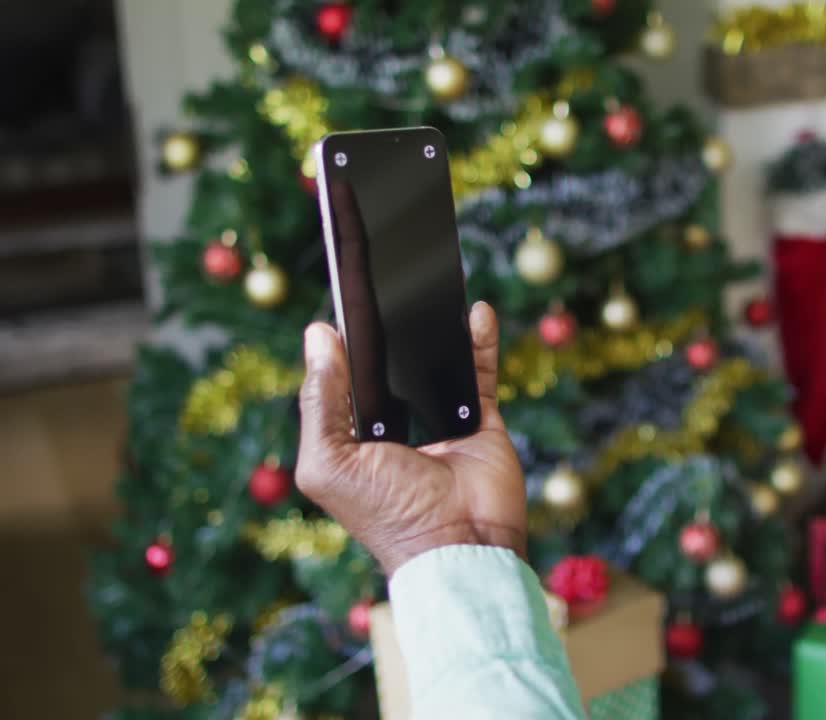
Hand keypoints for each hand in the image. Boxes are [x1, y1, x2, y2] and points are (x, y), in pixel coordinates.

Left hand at [296, 302, 525, 575]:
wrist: (460, 546)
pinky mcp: (479, 420)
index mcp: (351, 439)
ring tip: (427, 288)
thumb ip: (319, 401)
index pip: (341, 381)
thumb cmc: (387, 514)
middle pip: (388, 366)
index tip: (344, 302)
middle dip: (387, 330)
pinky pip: (477, 371)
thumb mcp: (327, 462)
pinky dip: (478, 339)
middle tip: (386, 286)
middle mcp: (394, 428)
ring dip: (432, 328)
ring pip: (433, 362)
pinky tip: (474, 310)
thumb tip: (317, 336)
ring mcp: (438, 421)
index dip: (340, 344)